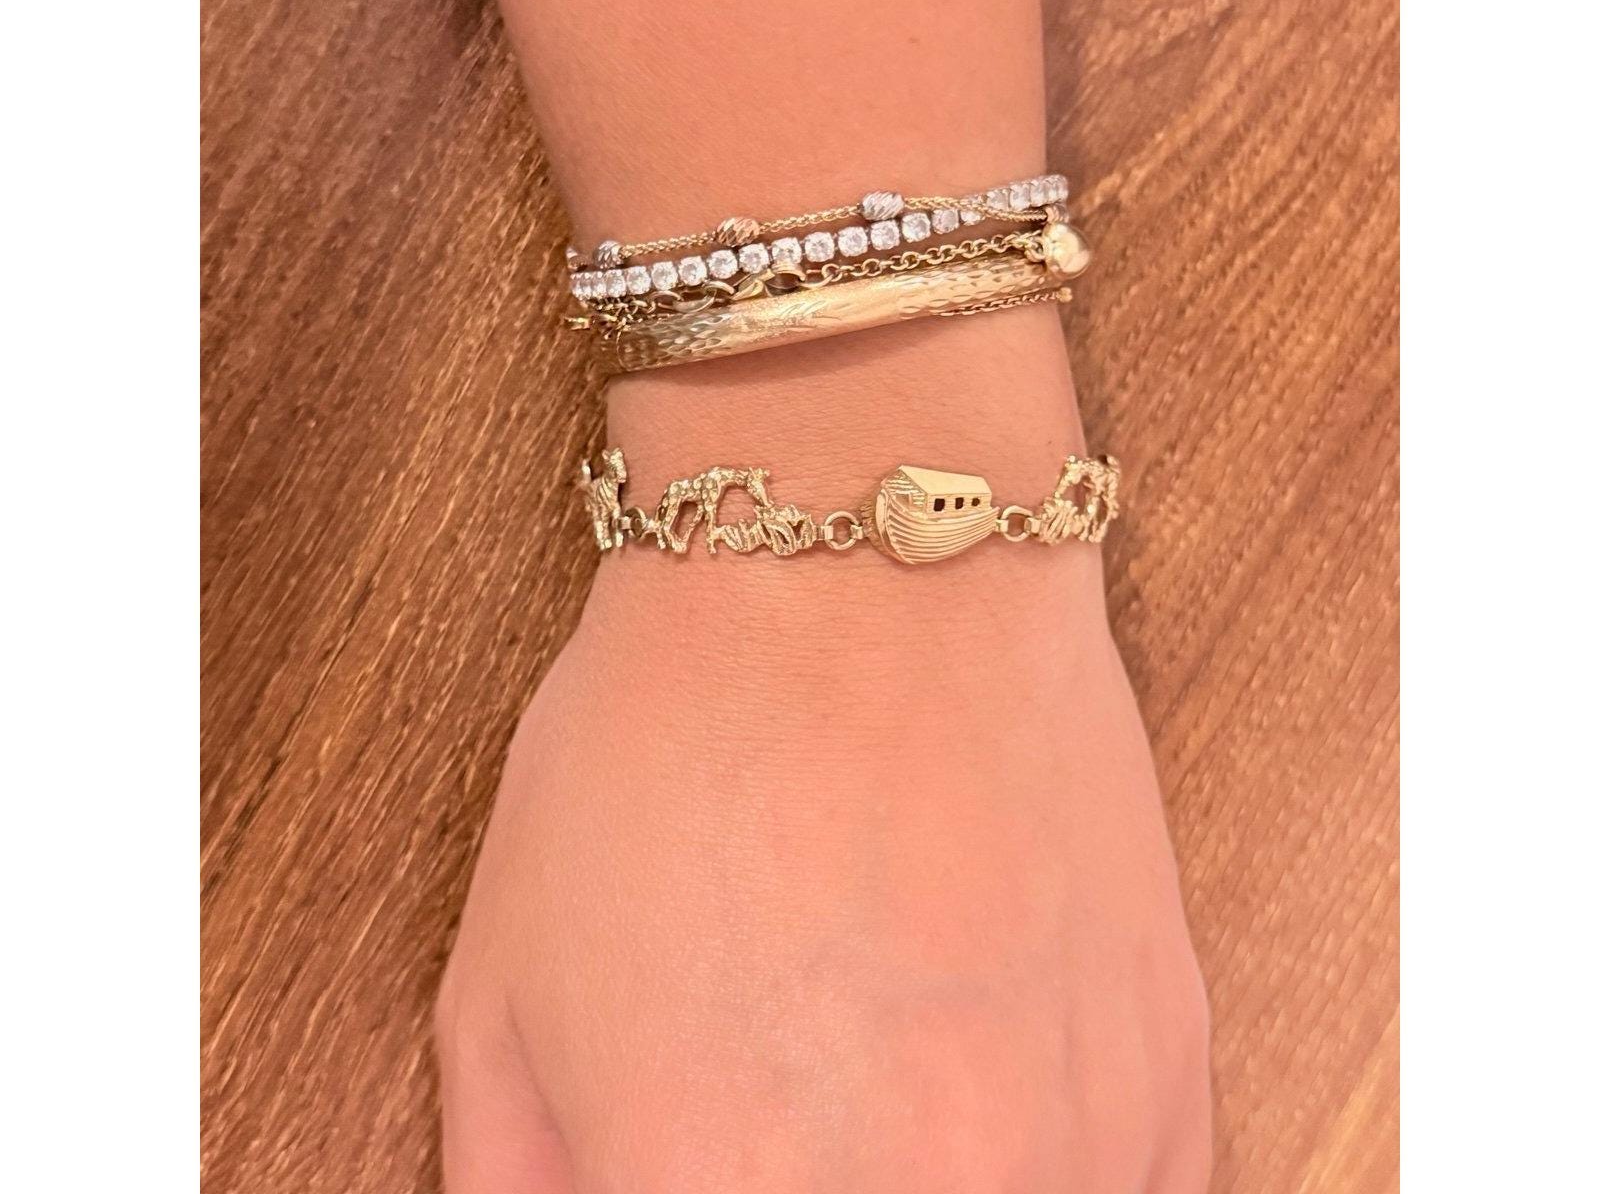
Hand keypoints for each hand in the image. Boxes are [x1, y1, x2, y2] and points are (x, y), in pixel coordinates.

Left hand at [436, 489, 1209, 1189]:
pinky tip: (990, 1124)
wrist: (866, 575)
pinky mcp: (1170, 1073)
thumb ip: (517, 1189)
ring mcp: (1073, 1155)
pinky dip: (1056, 1189)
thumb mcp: (502, 991)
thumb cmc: (674, 747)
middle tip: (782, 1134)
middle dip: (801, 1185)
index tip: (697, 1171)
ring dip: (942, 1188)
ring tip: (880, 1108)